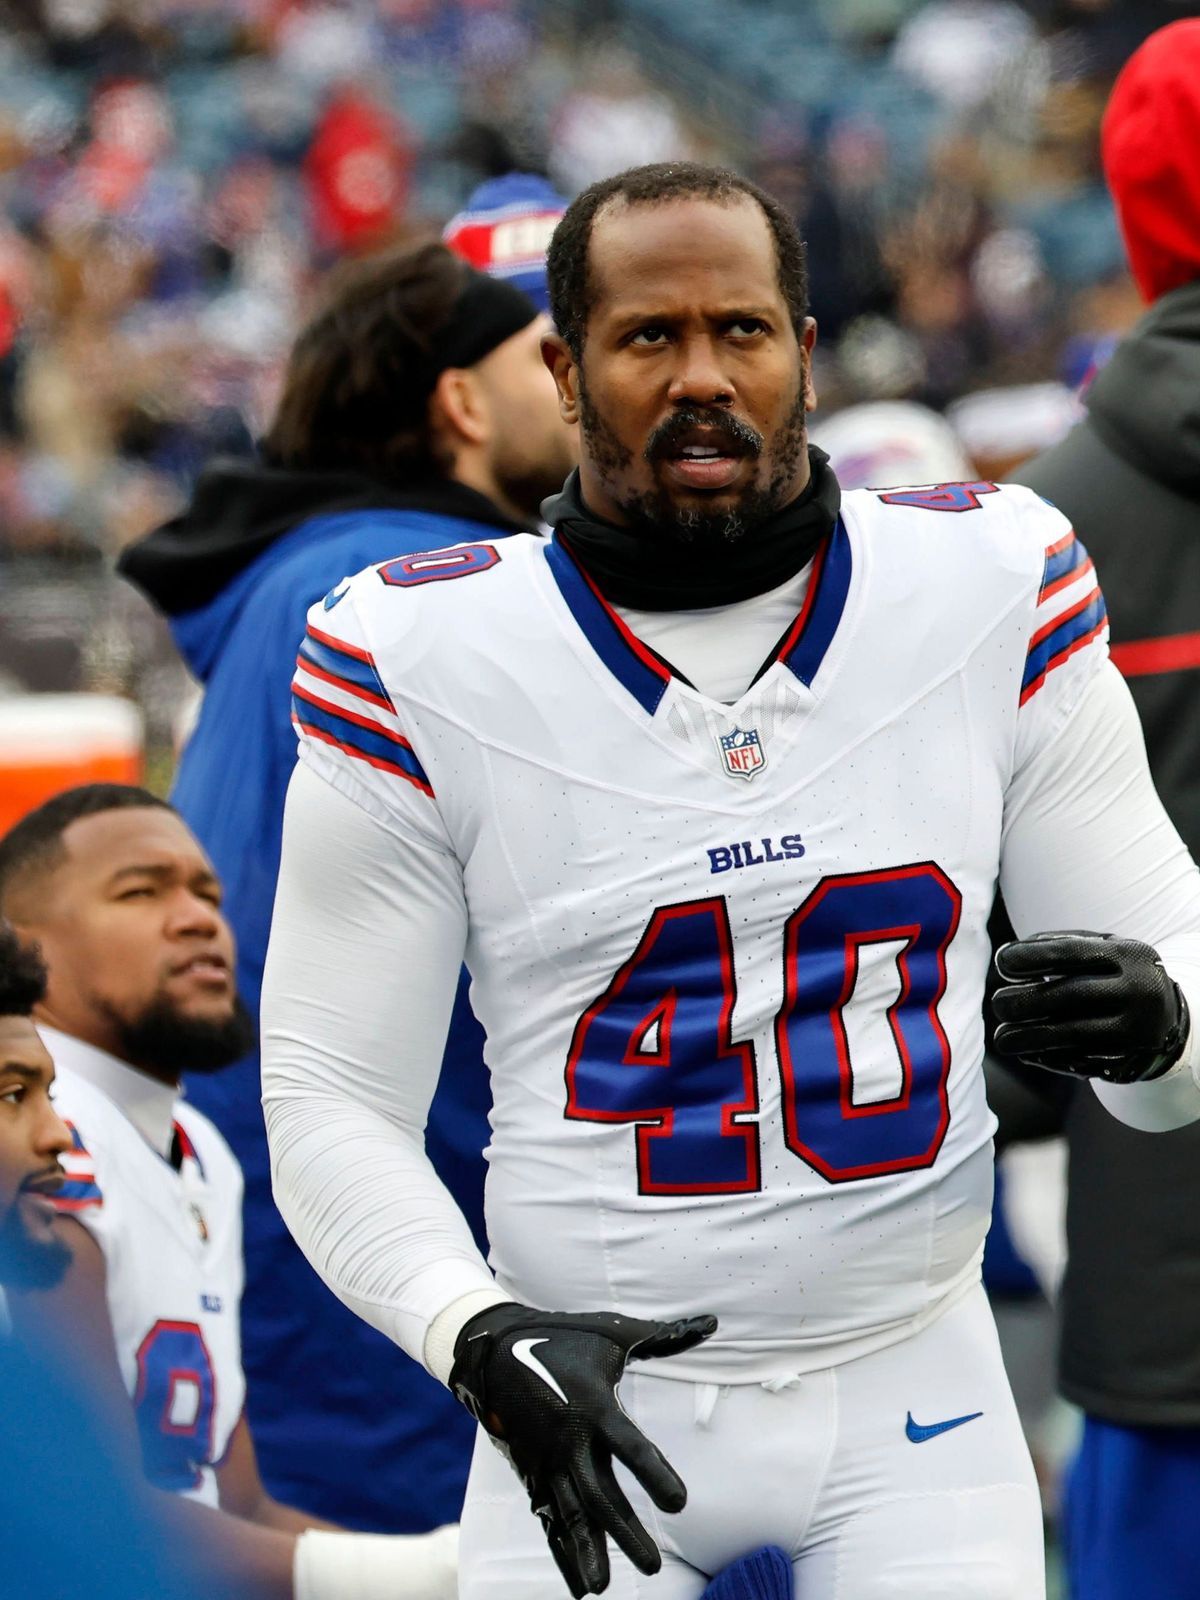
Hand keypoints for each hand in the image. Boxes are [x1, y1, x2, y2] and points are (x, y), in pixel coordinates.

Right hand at [449, 1302, 716, 1595]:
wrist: (495, 1348)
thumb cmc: (565, 1336)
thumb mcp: (613, 1333)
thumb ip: (664, 1337)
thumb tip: (710, 1324)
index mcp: (593, 1405)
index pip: (629, 1445)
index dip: (653, 1472)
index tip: (679, 1503)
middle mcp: (569, 1439)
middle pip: (598, 1492)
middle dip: (624, 1530)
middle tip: (653, 1566)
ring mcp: (547, 1459)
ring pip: (569, 1512)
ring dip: (587, 1549)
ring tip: (603, 1587)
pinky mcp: (532, 1470)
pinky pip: (549, 1515)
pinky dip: (561, 1549)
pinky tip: (578, 1583)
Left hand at [992, 930, 1189, 1081]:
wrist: (1166, 1014)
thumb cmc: (1116, 974)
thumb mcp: (1100, 949)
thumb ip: (1059, 946)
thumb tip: (1007, 958)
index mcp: (1127, 955)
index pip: (1072, 953)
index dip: (1032, 957)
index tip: (1002, 963)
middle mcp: (1137, 991)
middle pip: (1071, 995)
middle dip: (1027, 1001)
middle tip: (998, 1004)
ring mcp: (1135, 1029)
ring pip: (1074, 1034)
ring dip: (1030, 1037)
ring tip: (1002, 1038)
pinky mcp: (1129, 1059)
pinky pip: (1081, 1060)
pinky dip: (1049, 1058)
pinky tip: (1028, 1053)